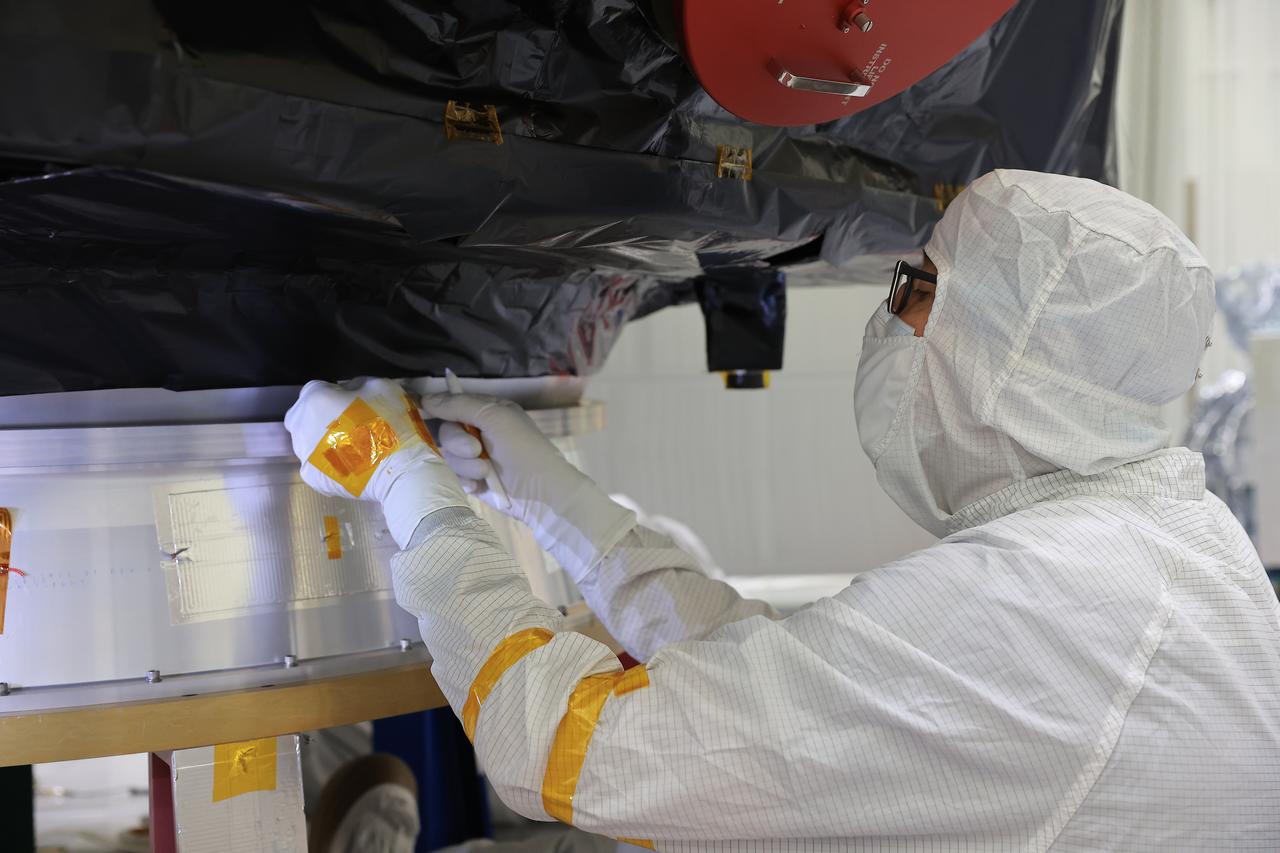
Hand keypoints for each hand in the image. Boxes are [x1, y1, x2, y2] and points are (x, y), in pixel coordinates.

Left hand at [285, 378, 469, 548]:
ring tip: (351, 447)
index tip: (351, 403)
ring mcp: (304, 453)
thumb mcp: (383, 387)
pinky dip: (328, 463)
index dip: (333, 394)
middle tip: (347, 425)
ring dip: (322, 440)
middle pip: (302, 415)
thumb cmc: (391, 425)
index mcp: (316, 399)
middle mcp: (301, 424)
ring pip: (306, 441)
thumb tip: (349, 390)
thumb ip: (359, 383)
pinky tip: (349, 464)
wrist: (399, 470)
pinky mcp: (311, 476)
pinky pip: (314, 464)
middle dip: (318, 416)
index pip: (314, 389)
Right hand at [421, 392, 635, 578]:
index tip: (423, 410)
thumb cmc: (523, 449)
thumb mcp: (495, 417)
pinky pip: (453, 476)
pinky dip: (466, 481)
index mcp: (487, 411)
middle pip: (446, 431)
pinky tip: (480, 486)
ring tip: (484, 473)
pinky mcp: (473, 480)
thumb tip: (426, 398)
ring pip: (448, 456)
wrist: (540, 493)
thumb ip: (460, 405)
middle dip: (458, 443)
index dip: (439, 408)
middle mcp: (479, 431)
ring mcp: (475, 457)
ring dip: (465, 466)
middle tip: (476, 450)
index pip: (453, 403)